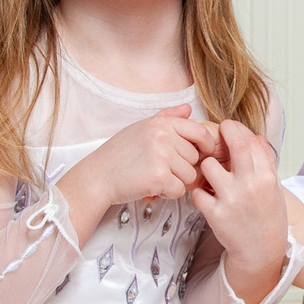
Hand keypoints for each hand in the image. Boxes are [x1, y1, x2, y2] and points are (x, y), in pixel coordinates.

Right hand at [57, 105, 218, 219]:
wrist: (97, 176)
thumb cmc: (118, 154)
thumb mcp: (141, 128)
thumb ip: (167, 117)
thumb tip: (188, 109)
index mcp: (162, 123)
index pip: (200, 131)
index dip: (206, 145)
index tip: (203, 153)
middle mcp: (163, 136)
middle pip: (195, 158)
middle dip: (183, 168)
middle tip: (161, 169)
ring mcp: (162, 156)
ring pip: (190, 176)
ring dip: (176, 182)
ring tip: (154, 178)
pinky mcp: (159, 177)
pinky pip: (179, 190)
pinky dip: (168, 194)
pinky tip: (152, 188)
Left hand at [187, 118, 288, 303]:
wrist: (262, 250)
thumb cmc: (269, 217)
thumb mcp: (274, 187)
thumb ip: (265, 161)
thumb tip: (256, 137)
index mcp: (266, 177)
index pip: (250, 140)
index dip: (236, 129)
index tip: (228, 127)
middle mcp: (250, 185)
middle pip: (234, 144)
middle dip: (222, 133)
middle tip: (214, 135)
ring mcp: (231, 200)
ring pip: (208, 166)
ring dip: (207, 167)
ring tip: (211, 175)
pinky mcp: (215, 215)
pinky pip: (197, 192)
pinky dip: (199, 192)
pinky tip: (207, 197)